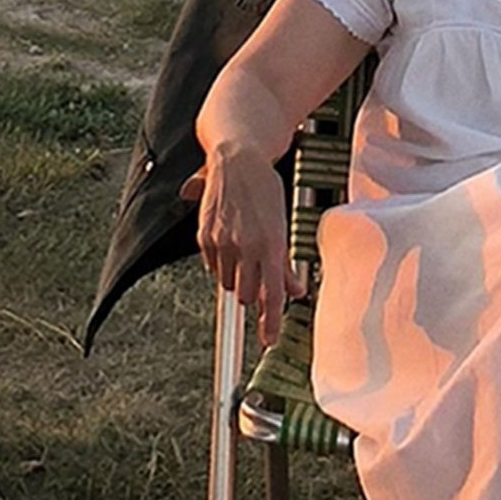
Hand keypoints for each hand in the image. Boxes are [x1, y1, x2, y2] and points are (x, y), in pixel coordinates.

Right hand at [181, 146, 306, 347]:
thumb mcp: (281, 225)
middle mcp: (247, 246)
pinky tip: (229, 245)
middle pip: (247, 295)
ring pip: (228, 283)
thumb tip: (295, 291)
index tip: (268, 340)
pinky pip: (212, 267)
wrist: (238, 159)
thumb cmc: (265, 189)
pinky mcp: (205, 237)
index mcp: (272, 244)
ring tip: (244, 254)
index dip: (270, 321)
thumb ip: (286, 263)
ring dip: (236, 278)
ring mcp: (223, 242)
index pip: (271, 294)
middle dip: (252, 294)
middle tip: (258, 283)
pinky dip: (221, 264)